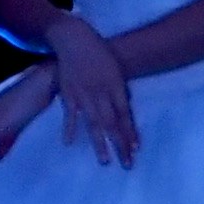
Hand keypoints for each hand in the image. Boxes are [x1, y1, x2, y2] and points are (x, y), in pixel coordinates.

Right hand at [47, 22, 140, 165]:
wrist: (74, 38)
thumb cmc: (98, 52)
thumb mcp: (115, 67)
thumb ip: (119, 89)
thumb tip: (125, 108)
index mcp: (115, 86)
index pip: (125, 114)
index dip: (130, 132)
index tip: (136, 149)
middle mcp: (101, 92)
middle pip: (112, 123)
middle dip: (120, 144)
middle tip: (126, 164)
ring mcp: (83, 94)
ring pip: (94, 122)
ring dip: (100, 143)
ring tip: (105, 161)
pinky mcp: (67, 93)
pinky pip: (69, 114)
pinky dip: (69, 128)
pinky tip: (69, 143)